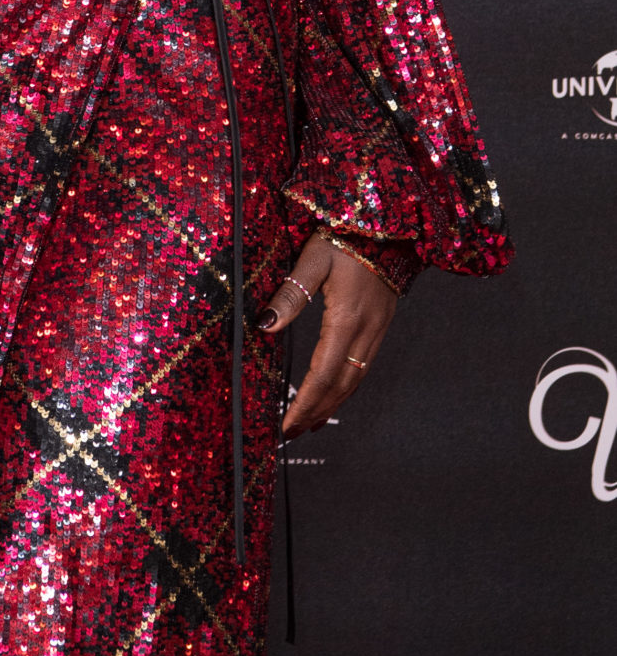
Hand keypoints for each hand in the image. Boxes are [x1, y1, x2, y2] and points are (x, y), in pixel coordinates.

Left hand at [264, 229, 397, 435]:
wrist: (390, 223)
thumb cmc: (345, 234)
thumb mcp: (313, 258)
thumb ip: (291, 294)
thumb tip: (265, 325)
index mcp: (348, 319)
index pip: (323, 375)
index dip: (304, 404)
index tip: (285, 425)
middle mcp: (367, 332)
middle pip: (341, 386)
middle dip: (316, 412)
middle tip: (292, 433)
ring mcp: (378, 330)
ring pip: (356, 379)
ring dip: (332, 404)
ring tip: (310, 422)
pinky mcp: (382, 324)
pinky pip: (364, 366)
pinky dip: (347, 387)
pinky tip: (335, 392)